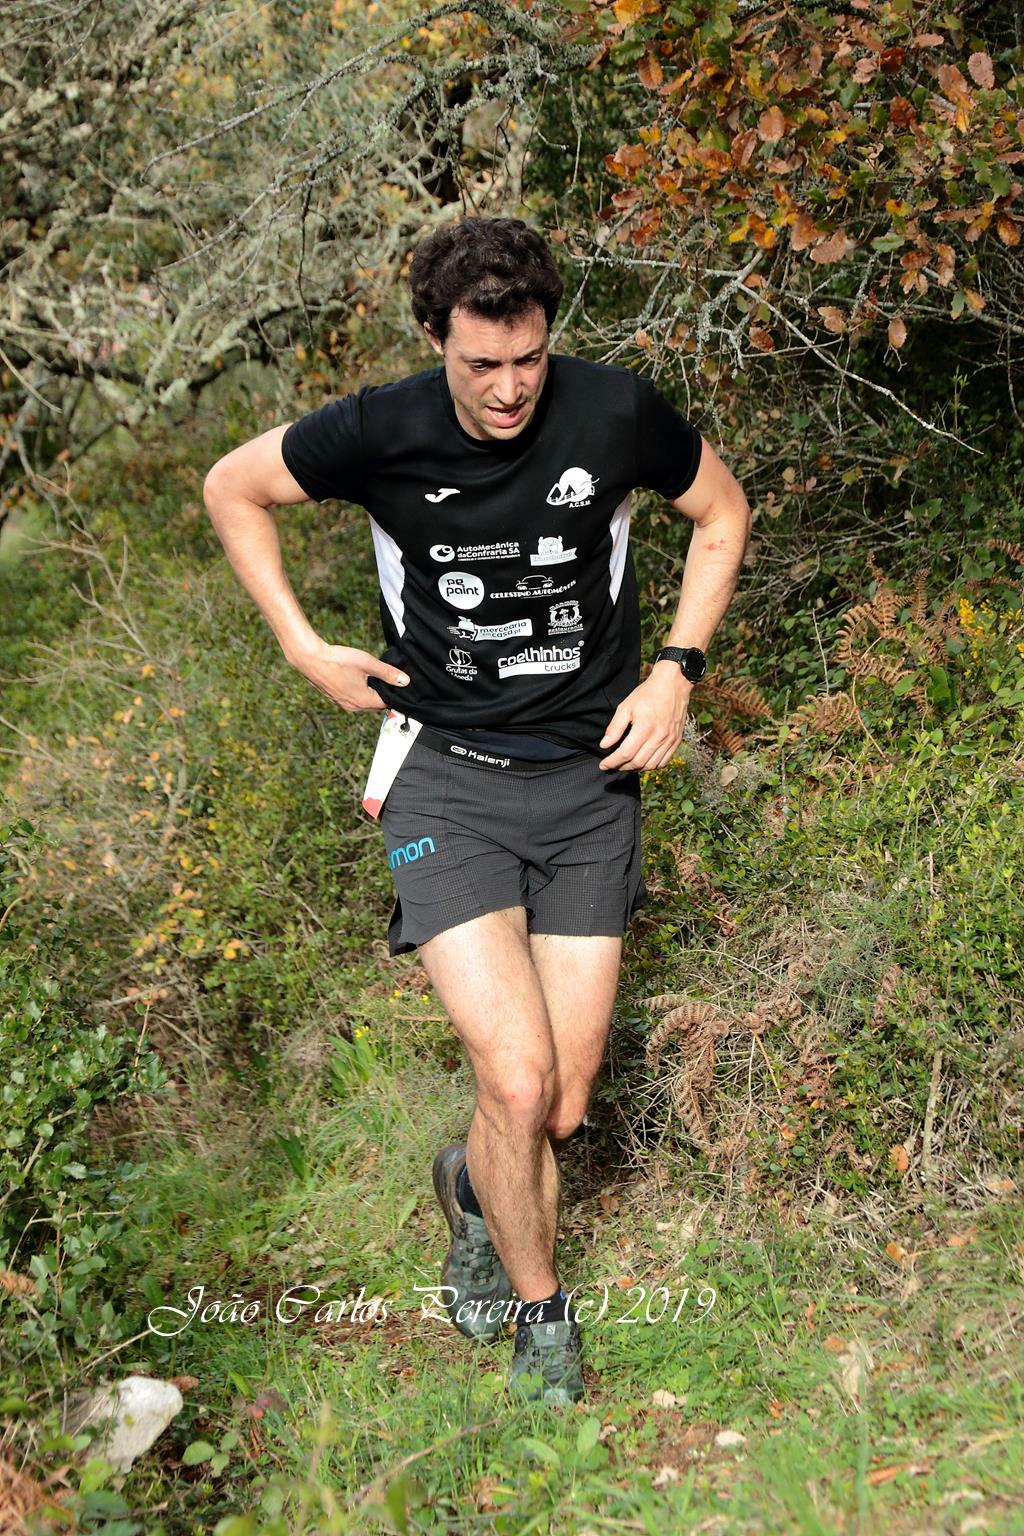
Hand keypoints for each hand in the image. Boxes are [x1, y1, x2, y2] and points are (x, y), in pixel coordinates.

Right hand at [288, 638, 409, 711]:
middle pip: (375, 705)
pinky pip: (352, 699)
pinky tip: (358, 679)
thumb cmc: (338, 660)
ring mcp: (342, 703)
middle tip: (388, 680)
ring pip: (363, 703)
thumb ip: (388, 673)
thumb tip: (405, 681)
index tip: (397, 683)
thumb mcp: (368, 663)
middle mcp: (353, 707)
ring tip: (374, 678)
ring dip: (370, 694)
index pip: (386, 703)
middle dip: (383, 695)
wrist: (311, 659)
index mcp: (363, 701)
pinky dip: (359, 692)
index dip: (394, 694)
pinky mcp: (334, 698)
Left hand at [599, 664, 690, 770]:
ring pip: (650, 765)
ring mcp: (670, 740)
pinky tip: (642, 761)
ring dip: (635, 768)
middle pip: (638, 762)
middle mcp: (660, 736)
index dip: (612, 762)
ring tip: (624, 765)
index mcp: (645, 726)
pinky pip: (663, 762)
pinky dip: (650, 766)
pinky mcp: (676, 741)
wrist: (673, 685)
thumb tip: (605, 745)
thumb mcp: (626, 707)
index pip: (626, 753)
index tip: (604, 764)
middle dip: (621, 767)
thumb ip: (615, 728)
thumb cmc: (648, 694)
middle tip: (612, 765)